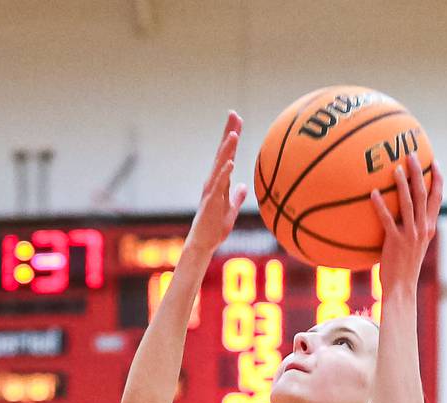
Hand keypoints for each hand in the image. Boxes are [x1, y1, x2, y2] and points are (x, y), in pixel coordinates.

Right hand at [185, 112, 248, 255]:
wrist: (203, 243)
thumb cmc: (215, 228)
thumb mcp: (231, 210)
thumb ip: (236, 197)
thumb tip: (243, 187)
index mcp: (219, 182)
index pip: (227, 155)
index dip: (232, 137)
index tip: (237, 120)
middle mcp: (213, 181)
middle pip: (222, 153)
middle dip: (228, 133)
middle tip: (234, 114)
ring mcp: (211, 190)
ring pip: (220, 165)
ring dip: (227, 149)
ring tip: (234, 134)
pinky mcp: (211, 201)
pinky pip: (219, 185)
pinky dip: (225, 173)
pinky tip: (230, 162)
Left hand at [370, 151, 442, 294]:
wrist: (401, 289)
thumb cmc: (403, 269)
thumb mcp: (413, 247)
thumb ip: (410, 230)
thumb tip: (399, 215)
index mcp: (429, 228)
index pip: (437, 200)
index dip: (437, 180)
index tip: (434, 163)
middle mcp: (423, 229)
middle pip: (424, 195)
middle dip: (419, 173)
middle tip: (411, 155)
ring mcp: (410, 235)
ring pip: (409, 203)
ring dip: (403, 184)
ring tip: (395, 168)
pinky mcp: (396, 242)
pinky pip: (387, 220)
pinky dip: (380, 206)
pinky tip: (372, 193)